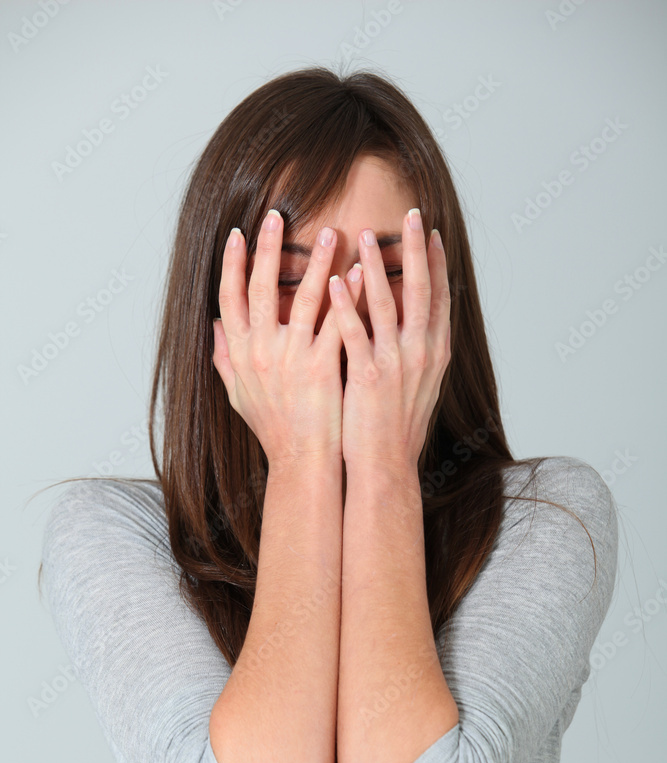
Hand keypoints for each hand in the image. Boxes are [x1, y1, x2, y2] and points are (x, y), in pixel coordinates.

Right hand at [212, 209, 361, 470]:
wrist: (301, 462)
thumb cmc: (274, 431)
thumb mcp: (238, 395)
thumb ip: (224, 358)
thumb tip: (215, 328)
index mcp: (240, 353)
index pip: (228, 298)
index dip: (230, 264)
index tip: (237, 234)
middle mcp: (259, 351)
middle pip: (258, 287)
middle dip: (266, 247)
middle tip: (275, 214)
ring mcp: (289, 358)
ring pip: (300, 297)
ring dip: (315, 261)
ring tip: (329, 231)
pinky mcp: (320, 367)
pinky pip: (335, 322)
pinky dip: (347, 295)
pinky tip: (359, 272)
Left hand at [329, 208, 450, 471]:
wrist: (387, 467)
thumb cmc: (396, 430)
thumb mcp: (418, 387)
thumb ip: (417, 353)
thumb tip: (416, 328)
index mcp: (435, 353)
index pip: (440, 298)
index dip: (437, 263)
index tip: (431, 232)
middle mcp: (422, 353)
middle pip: (423, 290)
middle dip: (418, 250)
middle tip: (414, 214)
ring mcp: (397, 363)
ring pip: (388, 304)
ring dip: (376, 266)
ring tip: (365, 235)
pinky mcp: (370, 376)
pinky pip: (355, 333)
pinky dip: (346, 305)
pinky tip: (334, 281)